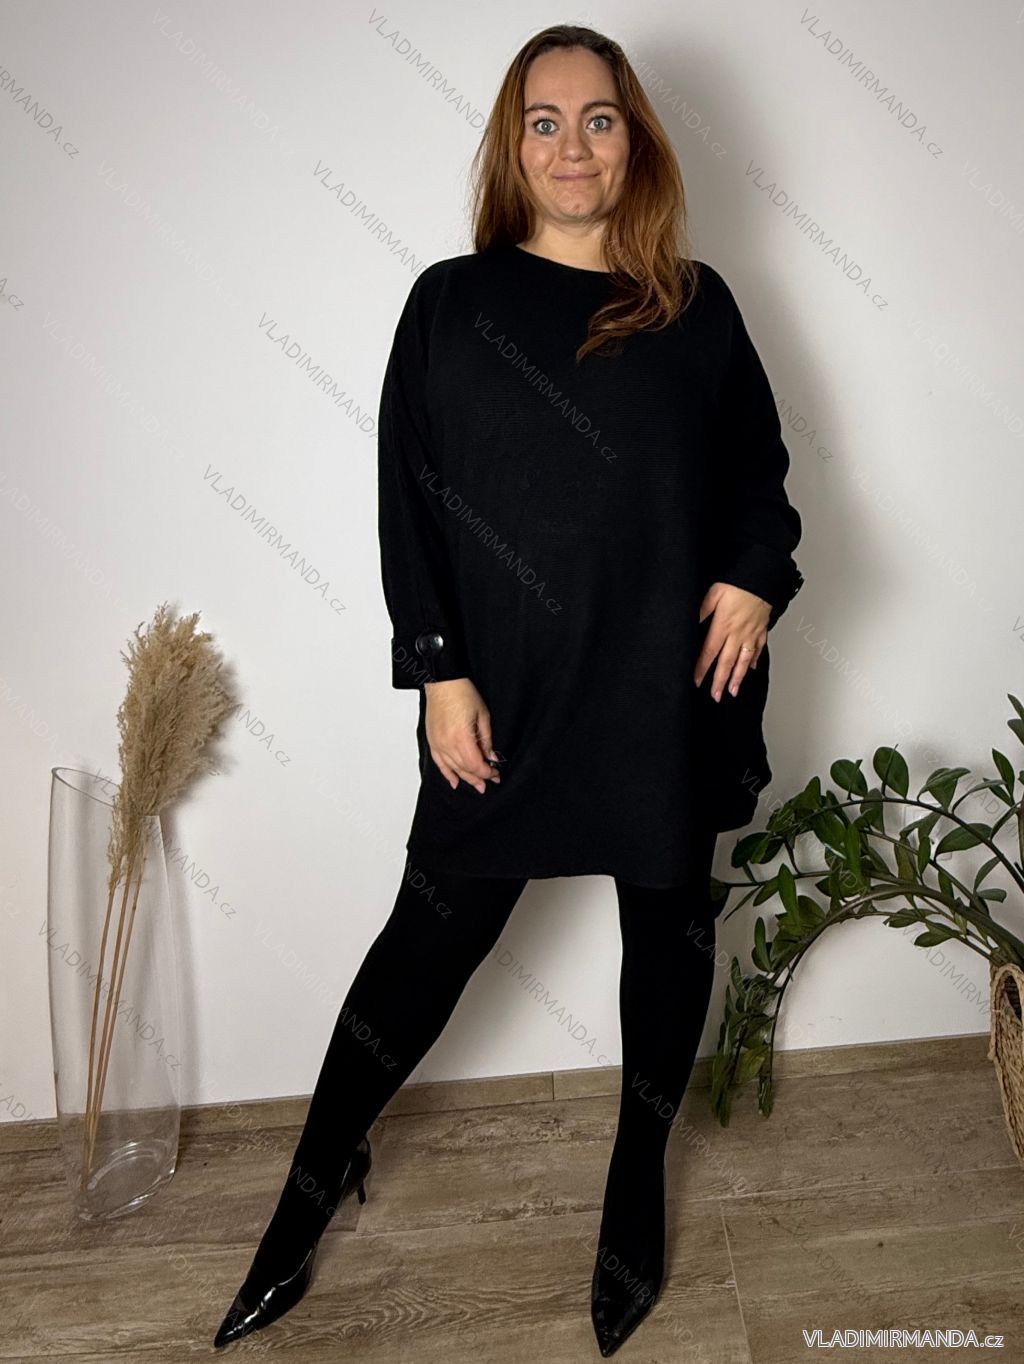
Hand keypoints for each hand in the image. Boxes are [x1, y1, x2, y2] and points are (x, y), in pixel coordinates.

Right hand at [424, 678, 500, 792]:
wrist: (443, 682)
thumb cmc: (462, 693)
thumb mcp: (483, 716)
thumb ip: (486, 740)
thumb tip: (491, 757)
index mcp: (461, 738)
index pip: (475, 764)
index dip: (487, 772)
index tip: (495, 773)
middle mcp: (447, 743)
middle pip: (464, 769)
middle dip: (478, 777)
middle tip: (488, 783)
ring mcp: (437, 743)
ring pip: (452, 768)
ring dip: (465, 778)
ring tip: (476, 785)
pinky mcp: (432, 740)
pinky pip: (439, 763)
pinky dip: (447, 773)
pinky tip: (454, 782)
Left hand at [694, 583, 770, 701]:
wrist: (763, 579)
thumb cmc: (738, 584)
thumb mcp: (714, 594)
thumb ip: (702, 610)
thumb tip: (691, 622)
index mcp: (723, 626)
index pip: (709, 652)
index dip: (702, 669)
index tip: (696, 681)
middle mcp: (737, 634)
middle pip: (727, 663)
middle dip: (720, 681)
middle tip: (716, 696)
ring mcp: (751, 634)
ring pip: (743, 661)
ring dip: (737, 678)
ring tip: (733, 691)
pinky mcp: (761, 630)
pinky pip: (757, 650)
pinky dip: (753, 661)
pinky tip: (750, 669)